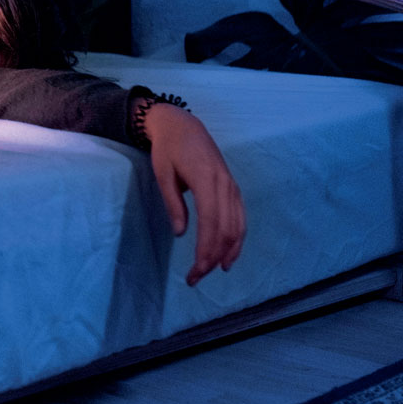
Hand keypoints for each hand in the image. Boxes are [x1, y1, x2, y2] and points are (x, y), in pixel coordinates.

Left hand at [143, 103, 245, 285]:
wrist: (183, 125)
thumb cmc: (168, 150)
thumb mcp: (163, 174)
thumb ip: (173, 204)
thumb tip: (181, 233)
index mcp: (206, 179)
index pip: (210, 223)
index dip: (205, 250)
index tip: (195, 270)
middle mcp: (224, 184)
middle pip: (225, 229)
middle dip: (213, 257)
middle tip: (197, 278)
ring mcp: (231, 186)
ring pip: (237, 225)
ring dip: (228, 251)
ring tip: (214, 271)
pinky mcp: (233, 188)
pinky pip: (240, 217)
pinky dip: (237, 238)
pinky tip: (229, 253)